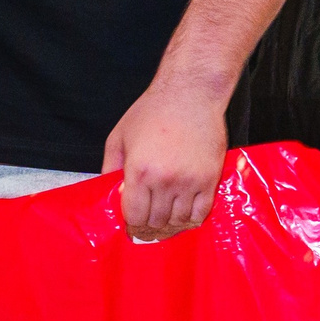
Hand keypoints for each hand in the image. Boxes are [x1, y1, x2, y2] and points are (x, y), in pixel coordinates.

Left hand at [102, 83, 228, 240]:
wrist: (191, 93)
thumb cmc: (153, 111)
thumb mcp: (119, 136)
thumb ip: (110, 168)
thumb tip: (111, 194)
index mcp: (139, 171)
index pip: (134, 217)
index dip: (131, 226)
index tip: (132, 226)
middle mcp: (165, 180)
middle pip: (156, 222)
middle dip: (149, 227)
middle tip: (148, 226)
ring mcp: (190, 181)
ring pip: (178, 222)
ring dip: (170, 225)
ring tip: (165, 220)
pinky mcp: (210, 178)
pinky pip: (200, 213)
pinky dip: (190, 220)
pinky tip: (184, 215)